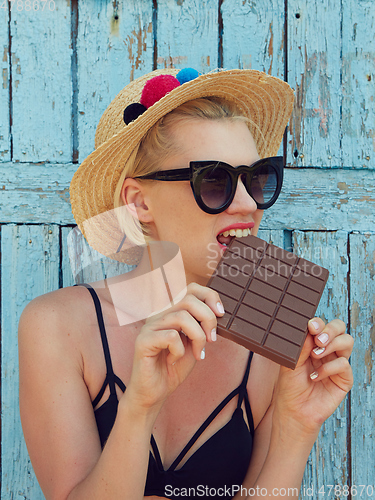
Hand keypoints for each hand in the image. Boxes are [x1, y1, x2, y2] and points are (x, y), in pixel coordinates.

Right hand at [124, 282, 222, 414]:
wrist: (154, 393)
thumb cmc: (174, 367)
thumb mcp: (194, 342)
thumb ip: (202, 325)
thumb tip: (218, 312)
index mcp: (170, 311)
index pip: (191, 289)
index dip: (209, 296)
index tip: (221, 314)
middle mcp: (158, 314)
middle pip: (188, 299)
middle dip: (208, 319)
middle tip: (212, 339)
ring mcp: (149, 326)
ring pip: (181, 317)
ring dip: (197, 337)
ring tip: (197, 353)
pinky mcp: (143, 340)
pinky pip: (170, 336)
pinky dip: (179, 351)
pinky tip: (174, 360)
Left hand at [273, 318, 353, 437]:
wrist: (293, 411)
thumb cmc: (290, 385)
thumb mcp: (291, 362)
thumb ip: (301, 345)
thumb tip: (310, 328)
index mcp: (313, 343)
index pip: (322, 325)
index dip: (319, 323)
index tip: (311, 327)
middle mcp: (327, 350)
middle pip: (339, 328)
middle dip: (331, 329)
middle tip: (318, 339)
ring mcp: (336, 363)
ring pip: (347, 341)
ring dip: (332, 344)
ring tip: (316, 354)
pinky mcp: (344, 378)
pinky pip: (344, 364)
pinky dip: (329, 368)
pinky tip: (315, 376)